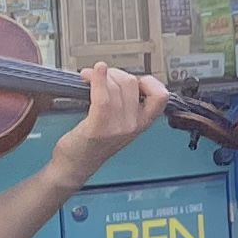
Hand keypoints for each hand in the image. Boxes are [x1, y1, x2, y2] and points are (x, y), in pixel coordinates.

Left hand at [51, 64, 174, 174]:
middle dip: (114, 73)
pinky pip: (102, 97)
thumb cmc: (93, 142)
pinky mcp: (99, 127)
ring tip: (88, 77)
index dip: (148, 82)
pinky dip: (97, 79)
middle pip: (131, 82)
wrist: (76, 164)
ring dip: (100, 76)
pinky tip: (90, 73)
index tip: (133, 81)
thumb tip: (120, 77)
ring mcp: (118, 127)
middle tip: (101, 78)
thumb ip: (127, 104)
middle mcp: (134, 125)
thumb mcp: (120, 124)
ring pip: (116, 86)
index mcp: (142, 123)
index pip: (161, 96)